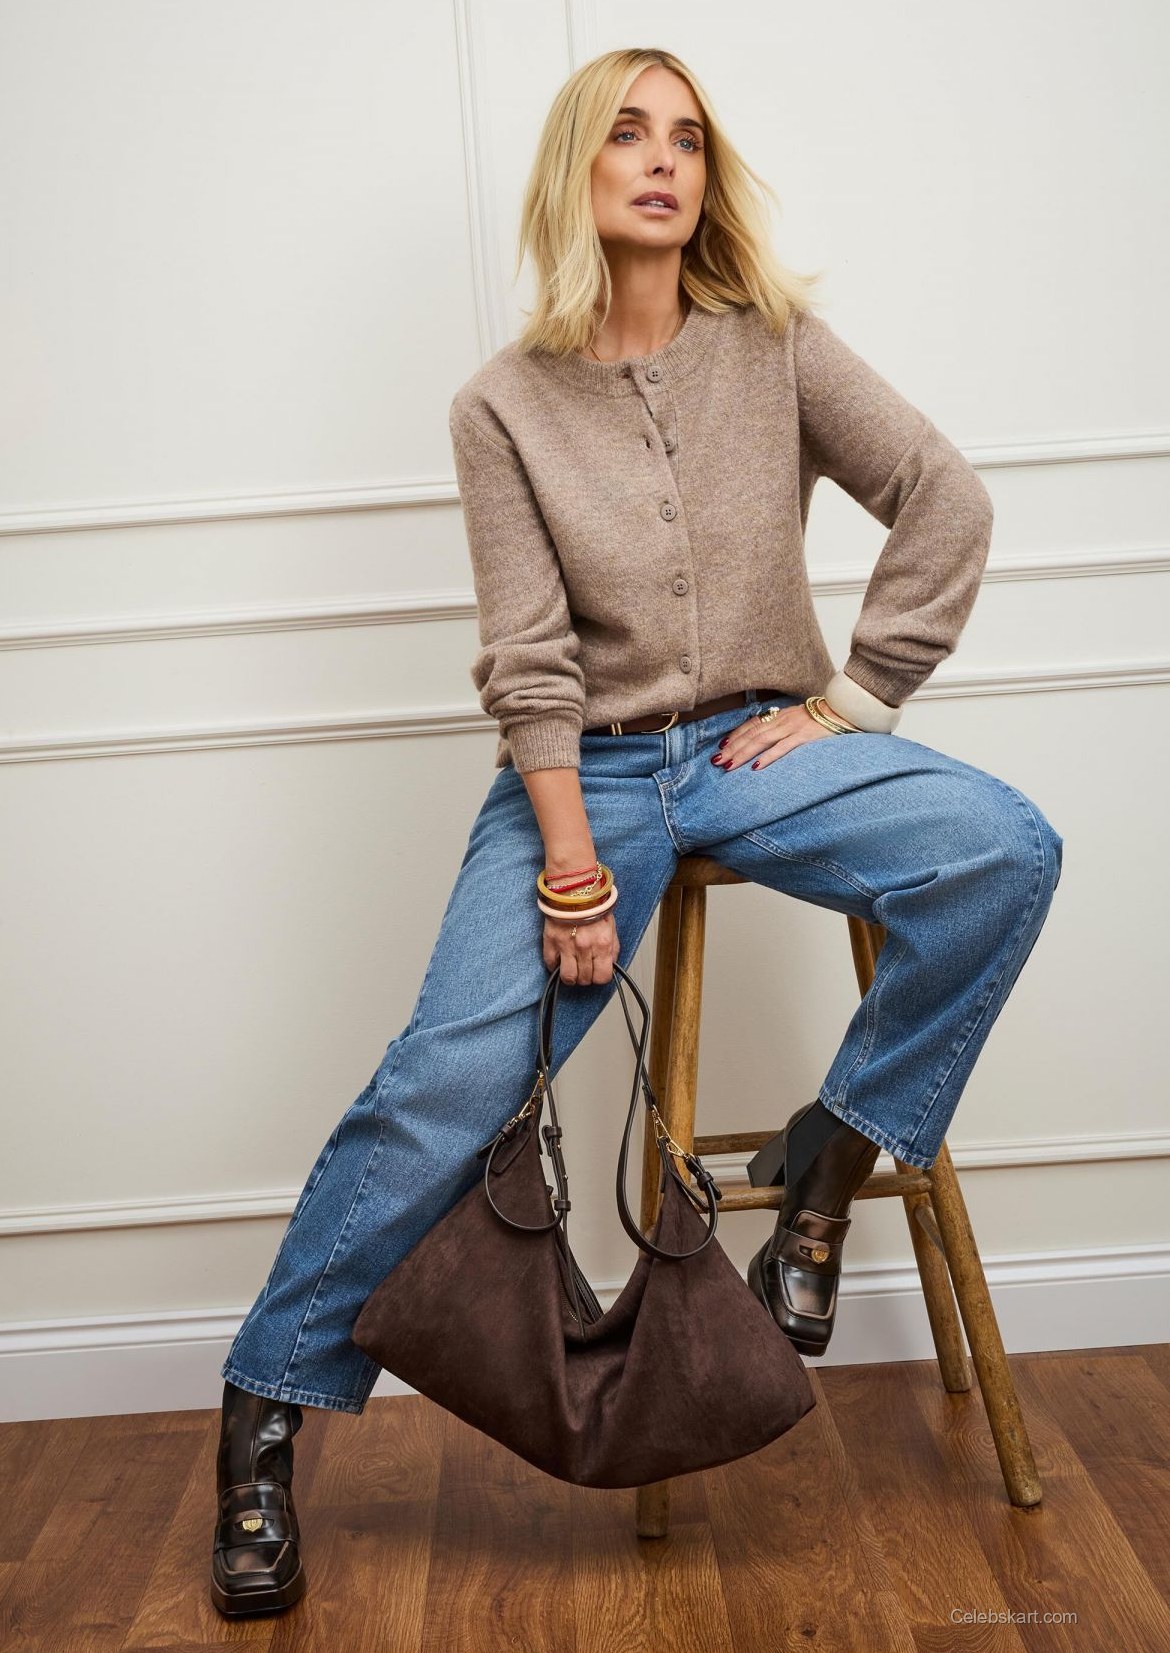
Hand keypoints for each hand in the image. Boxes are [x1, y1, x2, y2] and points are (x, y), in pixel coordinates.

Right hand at [542, 909, 619, 986]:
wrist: (574, 888)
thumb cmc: (593, 906)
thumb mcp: (611, 927)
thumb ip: (612, 948)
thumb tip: (609, 965)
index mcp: (602, 943)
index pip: (602, 977)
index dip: (600, 977)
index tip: (597, 973)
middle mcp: (584, 947)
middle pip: (584, 979)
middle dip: (585, 977)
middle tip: (584, 968)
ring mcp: (565, 945)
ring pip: (567, 977)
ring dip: (570, 976)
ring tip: (572, 968)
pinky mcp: (550, 941)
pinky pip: (550, 963)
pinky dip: (554, 965)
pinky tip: (559, 958)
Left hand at [711, 700, 854, 772]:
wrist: (847, 710)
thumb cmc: (824, 718)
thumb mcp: (799, 718)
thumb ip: (783, 726)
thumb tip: (768, 739)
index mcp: (781, 715)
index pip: (752, 725)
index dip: (736, 735)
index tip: (722, 746)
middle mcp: (783, 720)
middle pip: (752, 734)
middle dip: (733, 748)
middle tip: (717, 760)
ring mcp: (793, 727)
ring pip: (762, 741)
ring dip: (743, 753)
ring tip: (729, 765)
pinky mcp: (805, 736)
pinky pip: (783, 748)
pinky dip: (768, 757)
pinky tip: (756, 767)